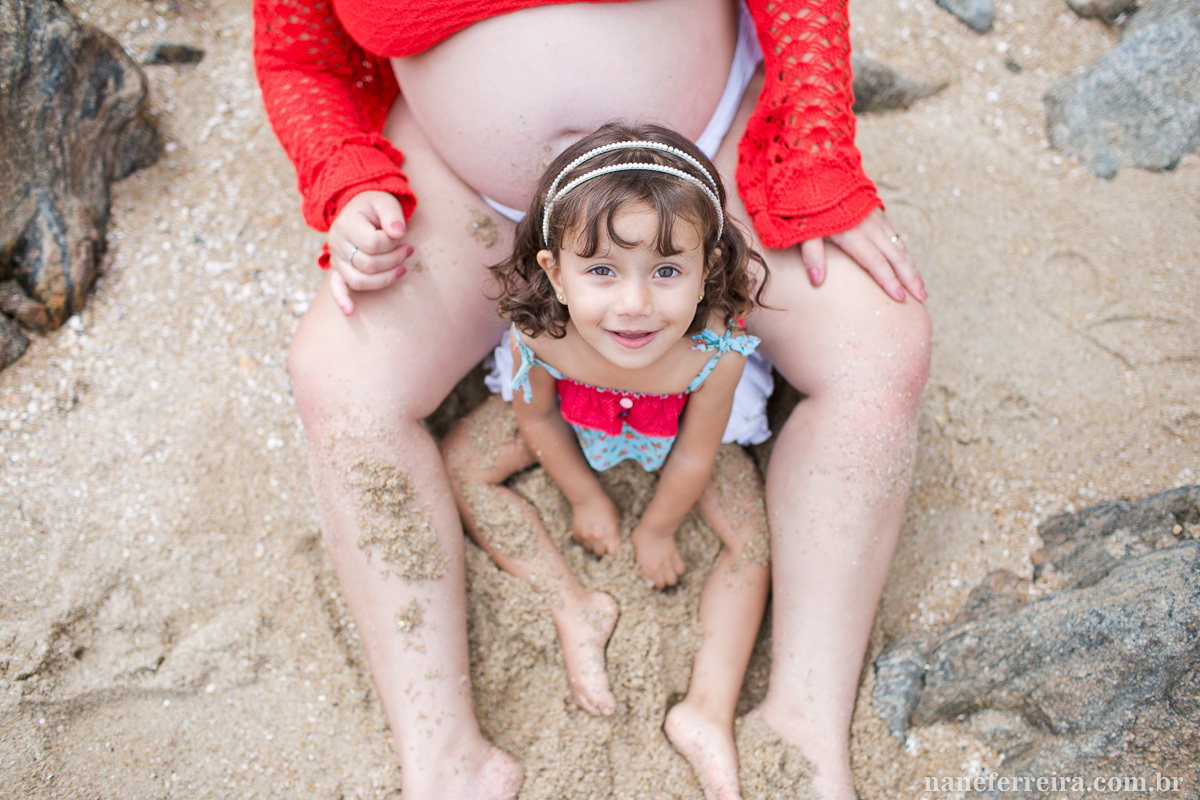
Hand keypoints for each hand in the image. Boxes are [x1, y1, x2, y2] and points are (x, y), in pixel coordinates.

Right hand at [325, 191, 413, 314]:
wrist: (358, 209)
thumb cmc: (375, 206)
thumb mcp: (385, 201)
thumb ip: (393, 214)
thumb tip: (399, 233)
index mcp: (347, 224)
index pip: (372, 244)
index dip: (392, 244)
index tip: (403, 235)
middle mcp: (336, 243)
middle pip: (368, 265)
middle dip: (394, 260)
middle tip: (409, 250)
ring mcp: (336, 259)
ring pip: (358, 280)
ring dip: (385, 279)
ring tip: (402, 269)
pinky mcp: (338, 269)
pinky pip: (336, 287)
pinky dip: (342, 300)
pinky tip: (350, 311)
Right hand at [570, 493, 620, 556]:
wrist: (586, 497)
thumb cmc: (603, 503)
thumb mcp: (614, 514)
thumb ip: (615, 525)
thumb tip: (615, 531)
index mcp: (610, 533)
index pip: (612, 551)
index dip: (612, 549)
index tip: (611, 546)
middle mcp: (598, 537)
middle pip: (600, 553)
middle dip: (601, 548)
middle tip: (602, 542)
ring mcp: (587, 536)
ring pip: (589, 548)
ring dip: (591, 545)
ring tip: (593, 538)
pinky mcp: (577, 533)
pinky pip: (580, 542)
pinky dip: (582, 539)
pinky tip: (585, 533)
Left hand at [630, 523, 684, 588]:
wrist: (656, 528)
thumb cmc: (642, 535)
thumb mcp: (635, 547)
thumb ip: (640, 557)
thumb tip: (641, 558)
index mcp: (646, 567)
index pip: (650, 582)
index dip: (651, 581)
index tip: (651, 578)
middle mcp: (657, 569)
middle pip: (662, 584)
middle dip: (661, 582)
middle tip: (660, 577)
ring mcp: (667, 564)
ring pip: (672, 580)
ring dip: (671, 578)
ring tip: (669, 574)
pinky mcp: (676, 557)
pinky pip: (681, 569)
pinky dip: (679, 569)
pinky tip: (676, 566)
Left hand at [799, 208, 925, 302]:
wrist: (819, 170)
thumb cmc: (808, 203)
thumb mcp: (804, 229)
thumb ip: (811, 255)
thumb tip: (816, 280)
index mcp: (852, 233)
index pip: (875, 262)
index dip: (888, 281)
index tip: (900, 298)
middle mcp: (869, 226)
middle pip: (895, 256)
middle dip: (909, 278)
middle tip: (921, 297)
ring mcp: (875, 218)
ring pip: (899, 246)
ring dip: (911, 267)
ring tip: (920, 286)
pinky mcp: (877, 212)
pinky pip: (895, 236)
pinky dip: (904, 253)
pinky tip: (908, 265)